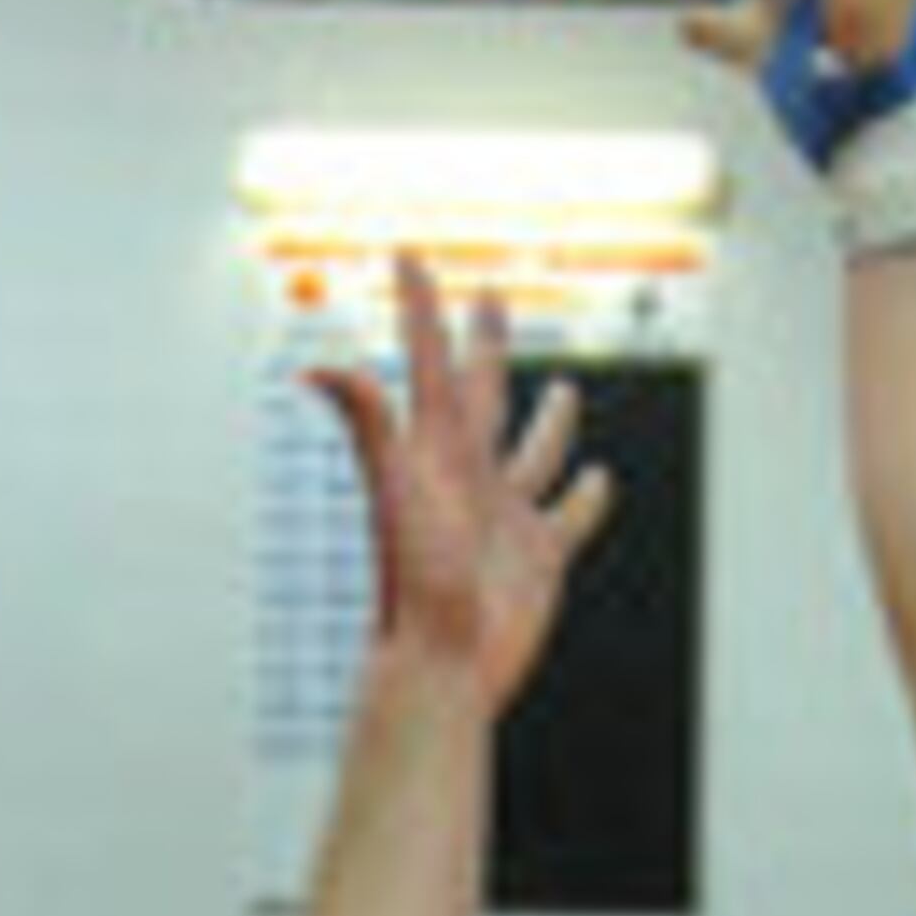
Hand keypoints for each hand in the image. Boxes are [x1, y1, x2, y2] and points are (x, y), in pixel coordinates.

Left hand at [313, 259, 610, 719]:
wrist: (440, 661)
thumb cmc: (413, 579)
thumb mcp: (396, 490)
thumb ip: (370, 423)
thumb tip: (318, 368)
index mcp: (435, 446)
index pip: (428, 358)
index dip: (419, 305)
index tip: (406, 254)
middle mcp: (469, 472)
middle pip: (482, 389)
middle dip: (484, 341)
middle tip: (490, 297)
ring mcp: (506, 512)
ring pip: (534, 450)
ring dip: (550, 420)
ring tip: (562, 389)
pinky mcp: (541, 553)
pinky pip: (572, 514)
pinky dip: (588, 496)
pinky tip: (597, 479)